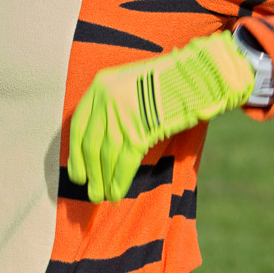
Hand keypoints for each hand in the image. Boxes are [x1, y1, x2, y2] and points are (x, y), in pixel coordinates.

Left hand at [67, 33, 256, 201]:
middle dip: (90, 172)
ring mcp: (123, 112)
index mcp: (100, 85)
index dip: (76, 153)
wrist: (198, 75)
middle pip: (90, 143)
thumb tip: (98, 147)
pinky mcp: (142, 128)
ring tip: (103, 197)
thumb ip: (112, 107)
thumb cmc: (168, 83)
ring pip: (106, 154)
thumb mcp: (130, 85)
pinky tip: (118, 192)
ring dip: (103, 180)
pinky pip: (126, 159)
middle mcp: (106, 97)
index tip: (77, 173)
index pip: (78, 125)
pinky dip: (120, 179)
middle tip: (91, 193)